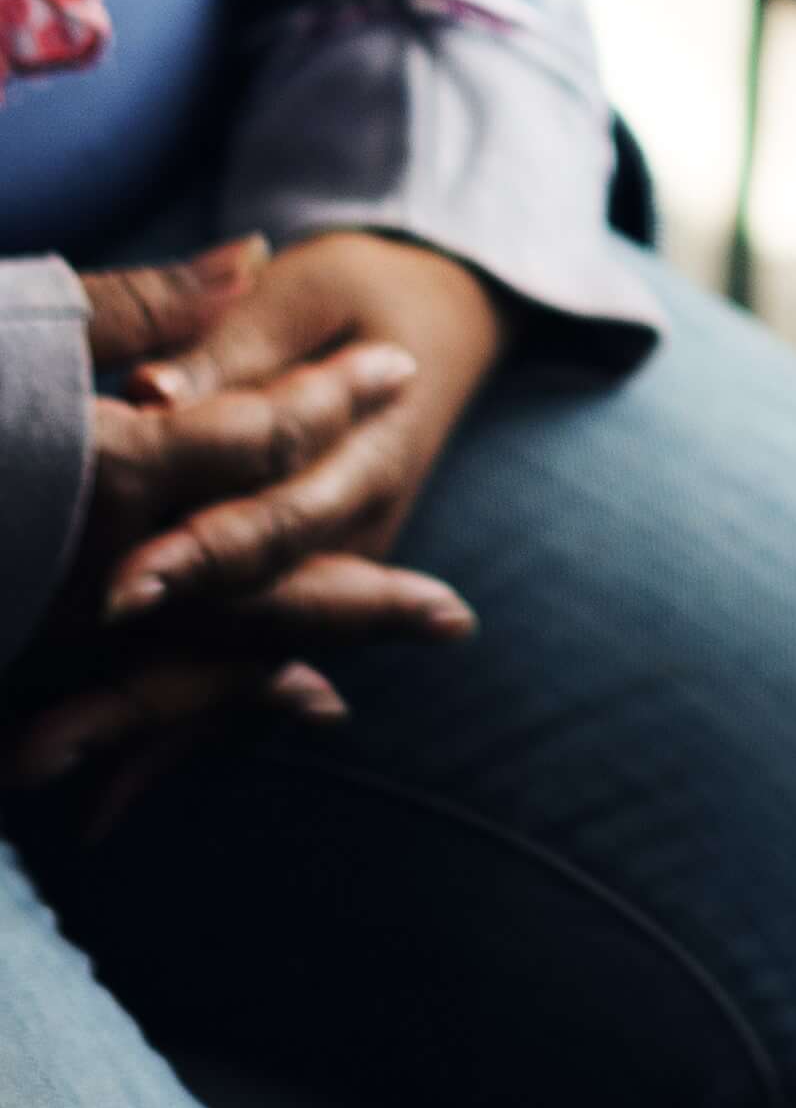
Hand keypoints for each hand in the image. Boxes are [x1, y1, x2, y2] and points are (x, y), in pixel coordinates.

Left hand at [11, 239, 482, 810]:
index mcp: (369, 449)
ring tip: (42, 784)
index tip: (119, 591)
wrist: (440, 321)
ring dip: (142, 736)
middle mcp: (351, 533)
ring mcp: (324, 578)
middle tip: (43, 746)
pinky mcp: (295, 600)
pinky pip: (234, 684)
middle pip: (245, 624)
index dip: (200, 557)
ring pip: (234, 672)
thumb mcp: (309, 295)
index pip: (277, 517)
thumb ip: (230, 346)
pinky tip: (102, 812)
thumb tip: (155, 395)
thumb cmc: (363, 295)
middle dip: (146, 688)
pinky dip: (170, 745)